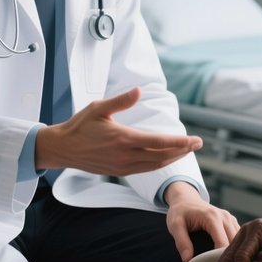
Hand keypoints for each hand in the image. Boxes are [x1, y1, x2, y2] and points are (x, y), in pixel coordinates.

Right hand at [35, 87, 201, 174]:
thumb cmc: (80, 125)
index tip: (194, 140)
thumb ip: (121, 101)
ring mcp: (122, 166)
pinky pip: (145, 169)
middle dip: (182, 150)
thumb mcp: (99, 107)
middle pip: (161, 155)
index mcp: (123, 139)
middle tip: (198, 144)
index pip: (158, 142)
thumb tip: (138, 91)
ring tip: (186, 150)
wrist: (63, 148)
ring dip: (172, 158)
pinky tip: (165, 157)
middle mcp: (125, 155)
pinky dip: (159, 163)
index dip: (179, 142)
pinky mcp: (119, 171)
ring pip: (154, 165)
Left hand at [164, 181, 239, 261]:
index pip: (223, 244)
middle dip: (231, 260)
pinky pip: (239, 237)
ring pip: (240, 241)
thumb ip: (181, 241)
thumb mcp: (175, 225)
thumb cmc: (179, 212)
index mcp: (212, 217)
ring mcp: (230, 218)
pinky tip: (230, 260)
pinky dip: (238, 248)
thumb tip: (187, 259)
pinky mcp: (231, 221)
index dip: (220, 260)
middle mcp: (224, 217)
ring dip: (236, 254)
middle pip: (235, 243)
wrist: (185, 199)